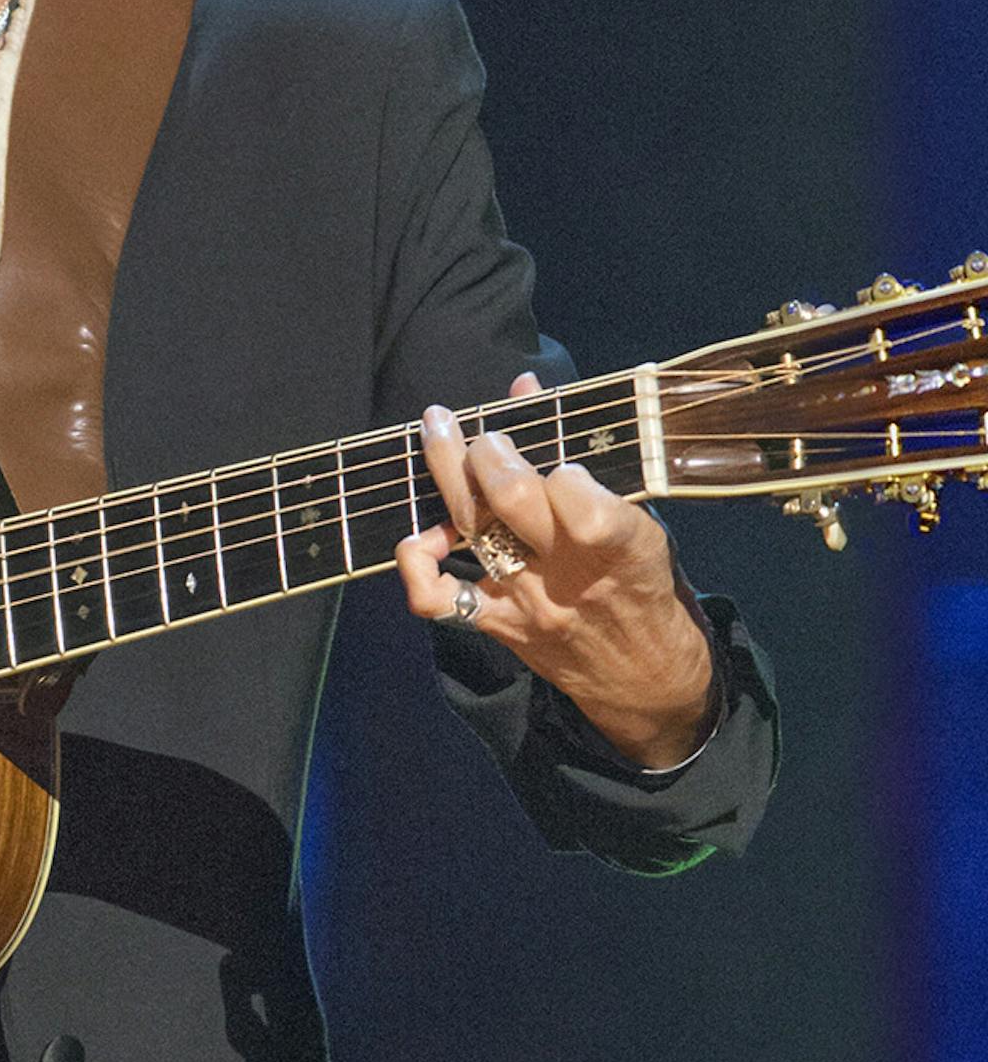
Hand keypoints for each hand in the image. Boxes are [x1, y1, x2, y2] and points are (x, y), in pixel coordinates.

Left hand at [393, 372, 715, 767]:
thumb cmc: (642, 584)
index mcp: (620, 544)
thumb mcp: (640, 521)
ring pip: (473, 529)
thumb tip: (527, 382)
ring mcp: (526, 599)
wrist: (646, 679)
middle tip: (485, 434)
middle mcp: (568, 571)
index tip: (561, 459)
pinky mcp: (497, 625)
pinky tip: (421, 536)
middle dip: (488, 449)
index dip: (561, 467)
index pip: (577, 493)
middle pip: (511, 498)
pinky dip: (416, 563)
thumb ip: (585, 456)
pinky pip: (437, 599)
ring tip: (438, 432)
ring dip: (447, 471)